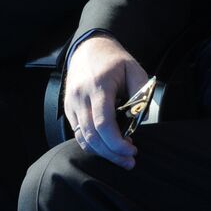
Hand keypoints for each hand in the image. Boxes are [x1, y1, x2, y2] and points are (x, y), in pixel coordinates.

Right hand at [62, 34, 148, 168]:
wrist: (88, 48)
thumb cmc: (114, 60)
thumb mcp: (134, 69)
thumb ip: (141, 93)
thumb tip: (141, 117)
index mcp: (98, 86)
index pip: (104, 123)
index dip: (117, 142)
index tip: (132, 150)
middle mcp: (81, 97)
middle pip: (92, 136)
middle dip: (111, 153)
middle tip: (129, 161)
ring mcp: (72, 104)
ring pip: (83, 138)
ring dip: (102, 152)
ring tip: (121, 158)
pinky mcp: (69, 109)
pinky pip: (78, 134)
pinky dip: (92, 144)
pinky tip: (107, 147)